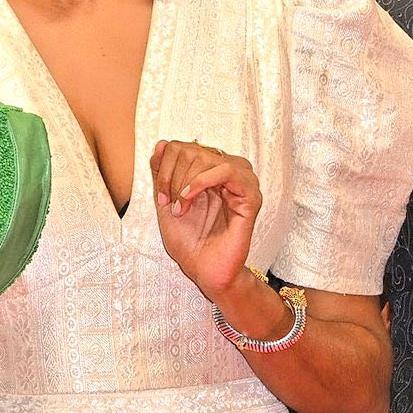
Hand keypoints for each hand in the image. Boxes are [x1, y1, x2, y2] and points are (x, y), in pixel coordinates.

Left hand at [150, 139, 262, 300]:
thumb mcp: (166, 201)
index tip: (160, 197)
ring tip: (180, 205)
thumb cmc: (188, 240)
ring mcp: (241, 182)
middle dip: (172, 176)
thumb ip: (162, 173)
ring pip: (208, 156)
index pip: (182, 146)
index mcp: (208, 171)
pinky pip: (228, 171)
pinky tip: (188, 198)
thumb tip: (161, 143)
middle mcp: (226, 172)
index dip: (165, 167)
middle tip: (169, 203)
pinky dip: (201, 181)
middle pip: (192, 149)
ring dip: (185, 180)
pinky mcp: (251, 196)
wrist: (203, 269)